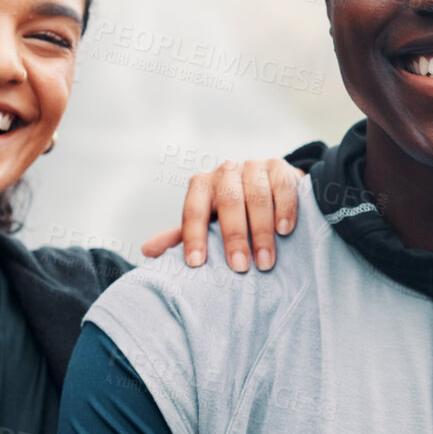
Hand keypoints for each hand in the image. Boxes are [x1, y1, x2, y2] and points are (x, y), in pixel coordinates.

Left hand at [141, 157, 304, 271]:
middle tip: (239, 268)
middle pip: (228, 201)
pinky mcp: (280, 165)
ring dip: (261, 231)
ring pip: (256, 195)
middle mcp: (225, 172)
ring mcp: (253, 166)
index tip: (196, 264)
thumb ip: (183, 235)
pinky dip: (284, 209)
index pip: (193, 210)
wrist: (268, 185)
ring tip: (265, 262)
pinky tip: (285, 231)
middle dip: (233, 237)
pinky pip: (282, 186)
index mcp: (201, 186)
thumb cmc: (232, 213)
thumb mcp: (207, 222)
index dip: (193, 237)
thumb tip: (147, 251)